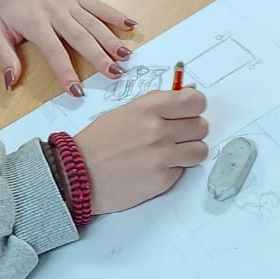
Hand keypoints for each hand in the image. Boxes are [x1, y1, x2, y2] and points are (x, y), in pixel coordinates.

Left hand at [0, 0, 136, 94]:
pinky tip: (131, 25)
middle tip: (115, 73)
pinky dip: (115, 15)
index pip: (54, 52)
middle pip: (80, 37)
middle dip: (98, 56)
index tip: (77, 91)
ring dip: (111, 39)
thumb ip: (4, 57)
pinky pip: (98, 6)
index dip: (66, 72)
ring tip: (126, 55)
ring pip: (93, 23)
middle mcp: (55, 11)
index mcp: (35, 22)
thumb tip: (11, 82)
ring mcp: (69, 2)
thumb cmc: (5, 8)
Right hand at [76, 89, 208, 215]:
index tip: (189, 112)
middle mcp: (159, 130)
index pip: (196, 101)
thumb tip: (185, 98)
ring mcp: (162, 156)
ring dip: (190, 152)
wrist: (78, 175)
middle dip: (192, 131)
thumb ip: (156, 105)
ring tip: (172, 153)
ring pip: (200, 150)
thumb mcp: (126, 112)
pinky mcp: (163, 180)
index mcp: (149, 108)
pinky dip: (174, 170)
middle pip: (201, 126)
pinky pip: (184, 170)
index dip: (195, 107)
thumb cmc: (98, 143)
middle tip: (177, 136)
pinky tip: (155, 168)